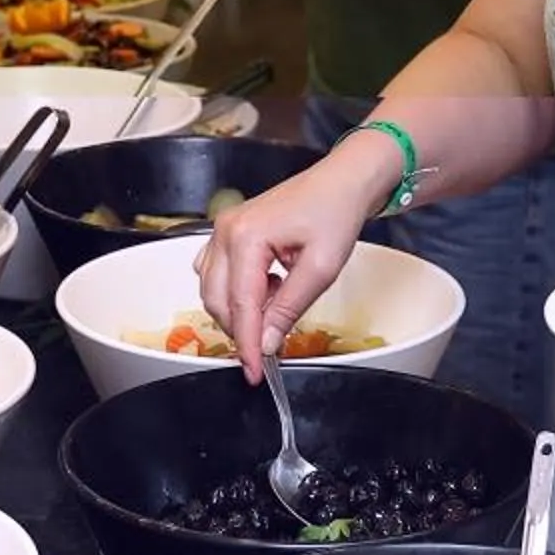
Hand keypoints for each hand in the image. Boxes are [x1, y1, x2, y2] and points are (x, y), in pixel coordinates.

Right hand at [195, 157, 387, 380]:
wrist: (342, 181)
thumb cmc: (335, 212)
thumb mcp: (321, 268)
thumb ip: (289, 308)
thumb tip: (266, 342)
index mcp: (246, 237)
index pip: (240, 305)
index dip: (247, 345)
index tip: (256, 372)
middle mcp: (226, 231)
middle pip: (217, 300)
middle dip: (243, 328)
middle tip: (273, 343)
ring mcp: (224, 229)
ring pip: (213, 288)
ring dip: (240, 309)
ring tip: (279, 301)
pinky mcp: (229, 231)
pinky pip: (216, 272)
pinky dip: (237, 291)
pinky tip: (267, 287)